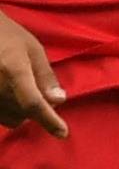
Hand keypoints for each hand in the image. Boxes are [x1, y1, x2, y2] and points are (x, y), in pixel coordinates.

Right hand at [0, 11, 66, 138]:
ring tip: (20, 89)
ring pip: (10, 119)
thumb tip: (58, 100)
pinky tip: (9, 94)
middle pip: (23, 114)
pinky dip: (7, 111)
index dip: (49, 120)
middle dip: (37, 109)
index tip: (63, 133)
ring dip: (21, 112)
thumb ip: (45, 75)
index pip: (33, 103)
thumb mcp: (32, 49)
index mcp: (13, 70)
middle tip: (38, 90)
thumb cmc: (6, 35)